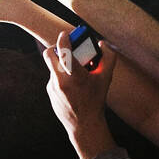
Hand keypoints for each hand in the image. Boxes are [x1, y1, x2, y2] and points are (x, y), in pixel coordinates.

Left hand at [44, 32, 118, 158]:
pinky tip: (72, 85)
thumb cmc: (96, 100)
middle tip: (65, 49)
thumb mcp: (106, 78)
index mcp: (74, 74)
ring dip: (61, 65)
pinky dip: (61, 77)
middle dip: (55, 48)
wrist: (84, 124)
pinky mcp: (50, 92)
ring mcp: (52, 86)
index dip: (63, 38)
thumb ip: (109, 58)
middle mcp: (60, 79)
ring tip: (75, 72)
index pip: (63, 48)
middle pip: (49, 54)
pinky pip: (54, 78)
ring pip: (53, 67)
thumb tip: (102, 44)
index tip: (65, 34)